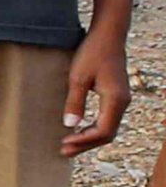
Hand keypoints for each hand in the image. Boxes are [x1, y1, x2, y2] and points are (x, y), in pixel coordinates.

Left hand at [65, 22, 133, 155]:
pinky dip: (94, 128)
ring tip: (69, 144)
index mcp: (115, 100)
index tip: (64, 143)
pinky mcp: (117, 96)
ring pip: (108, 128)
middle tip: (64, 151)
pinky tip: (79, 129)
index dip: (83, 141)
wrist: (108, 35)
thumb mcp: (78, 77)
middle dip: (86, 144)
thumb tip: (69, 126)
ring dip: (89, 138)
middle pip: (107, 134)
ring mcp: (121, 100)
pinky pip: (108, 119)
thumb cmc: (92, 53)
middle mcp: (123, 103)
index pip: (102, 131)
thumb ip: (75, 102)